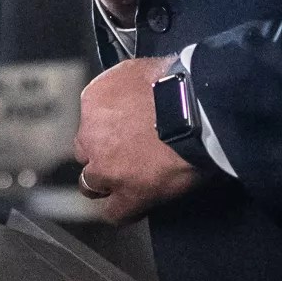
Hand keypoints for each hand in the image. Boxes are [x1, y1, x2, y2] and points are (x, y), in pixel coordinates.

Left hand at [72, 56, 198, 223]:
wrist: (194, 108)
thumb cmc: (178, 83)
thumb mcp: (142, 69)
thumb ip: (128, 84)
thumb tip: (135, 89)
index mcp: (94, 100)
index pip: (91, 119)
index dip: (108, 128)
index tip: (123, 129)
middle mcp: (91, 134)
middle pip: (86, 152)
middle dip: (101, 155)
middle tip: (124, 156)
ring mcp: (105, 167)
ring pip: (91, 183)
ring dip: (106, 183)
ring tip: (127, 182)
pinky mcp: (127, 193)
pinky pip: (115, 212)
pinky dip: (123, 210)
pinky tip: (136, 205)